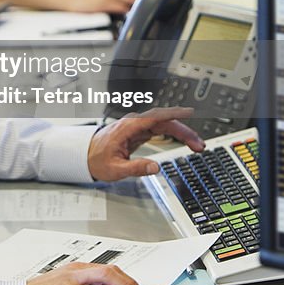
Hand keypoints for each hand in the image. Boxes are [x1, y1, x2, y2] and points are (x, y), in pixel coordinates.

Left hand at [87, 107, 205, 181]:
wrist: (85, 155)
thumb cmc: (97, 160)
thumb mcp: (116, 169)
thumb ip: (136, 168)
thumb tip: (155, 167)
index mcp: (128, 127)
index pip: (155, 117)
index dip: (173, 115)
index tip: (188, 114)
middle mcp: (134, 124)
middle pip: (164, 121)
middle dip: (184, 131)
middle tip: (198, 145)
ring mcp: (137, 127)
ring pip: (164, 125)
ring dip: (181, 133)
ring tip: (196, 145)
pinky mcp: (139, 132)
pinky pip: (160, 129)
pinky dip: (173, 135)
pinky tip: (184, 140)